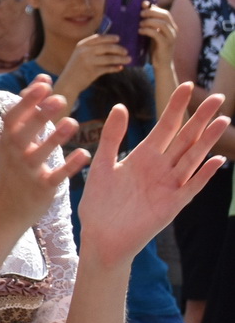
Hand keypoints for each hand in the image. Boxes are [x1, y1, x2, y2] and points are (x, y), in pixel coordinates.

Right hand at [0, 78, 86, 230]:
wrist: (4, 209)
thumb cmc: (15, 167)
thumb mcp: (15, 138)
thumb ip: (30, 109)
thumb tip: (43, 78)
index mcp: (8, 139)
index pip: (14, 116)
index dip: (28, 100)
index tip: (45, 83)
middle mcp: (15, 153)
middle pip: (24, 131)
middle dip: (40, 115)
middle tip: (60, 99)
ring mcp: (27, 172)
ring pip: (40, 154)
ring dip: (55, 138)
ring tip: (72, 123)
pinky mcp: (41, 189)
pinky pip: (56, 177)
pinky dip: (69, 167)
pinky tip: (84, 154)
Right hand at [55, 33, 129, 102]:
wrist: (68, 82)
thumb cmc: (76, 68)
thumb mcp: (80, 54)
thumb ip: (92, 48)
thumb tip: (112, 45)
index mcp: (82, 45)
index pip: (99, 38)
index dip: (110, 38)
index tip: (118, 39)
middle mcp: (85, 52)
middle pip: (107, 47)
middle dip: (119, 49)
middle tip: (126, 51)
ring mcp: (89, 61)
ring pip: (110, 58)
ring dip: (121, 59)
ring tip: (128, 59)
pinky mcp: (93, 71)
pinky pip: (108, 68)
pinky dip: (116, 68)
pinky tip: (120, 67)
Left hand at [78, 84, 227, 264]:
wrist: (100, 237)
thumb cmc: (100, 203)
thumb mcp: (102, 165)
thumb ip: (112, 138)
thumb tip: (119, 106)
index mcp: (143, 156)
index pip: (164, 126)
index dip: (175, 107)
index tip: (185, 85)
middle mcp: (160, 168)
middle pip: (185, 138)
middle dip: (200, 118)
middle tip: (217, 97)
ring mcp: (168, 186)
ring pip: (192, 158)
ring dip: (207, 141)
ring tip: (223, 121)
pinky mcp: (172, 205)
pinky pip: (191, 187)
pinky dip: (203, 174)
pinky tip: (217, 160)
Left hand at [139, 3, 176, 69]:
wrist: (162, 64)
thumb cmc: (156, 48)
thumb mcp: (154, 34)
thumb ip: (151, 24)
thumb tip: (142, 11)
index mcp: (171, 27)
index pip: (165, 13)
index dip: (154, 8)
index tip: (143, 5)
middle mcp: (173, 30)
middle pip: (165, 16)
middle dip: (152, 12)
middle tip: (140, 14)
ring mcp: (171, 37)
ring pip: (162, 24)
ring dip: (149, 21)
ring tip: (140, 24)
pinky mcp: (166, 44)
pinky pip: (157, 34)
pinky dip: (147, 31)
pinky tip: (140, 31)